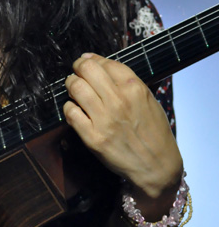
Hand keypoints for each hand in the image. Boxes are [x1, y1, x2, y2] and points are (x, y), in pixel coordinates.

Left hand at [63, 53, 181, 205]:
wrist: (157, 166)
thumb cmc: (152, 131)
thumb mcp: (147, 99)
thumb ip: (124, 80)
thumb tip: (95, 60)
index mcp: (135, 89)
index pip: (105, 62)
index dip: (93, 60)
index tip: (87, 62)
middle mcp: (119, 101)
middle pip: (86, 69)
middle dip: (77, 67)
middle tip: (77, 73)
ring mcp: (104, 119)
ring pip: (75, 87)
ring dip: (71, 84)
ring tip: (74, 89)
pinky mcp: (93, 137)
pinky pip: (70, 112)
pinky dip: (69, 107)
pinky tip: (75, 109)